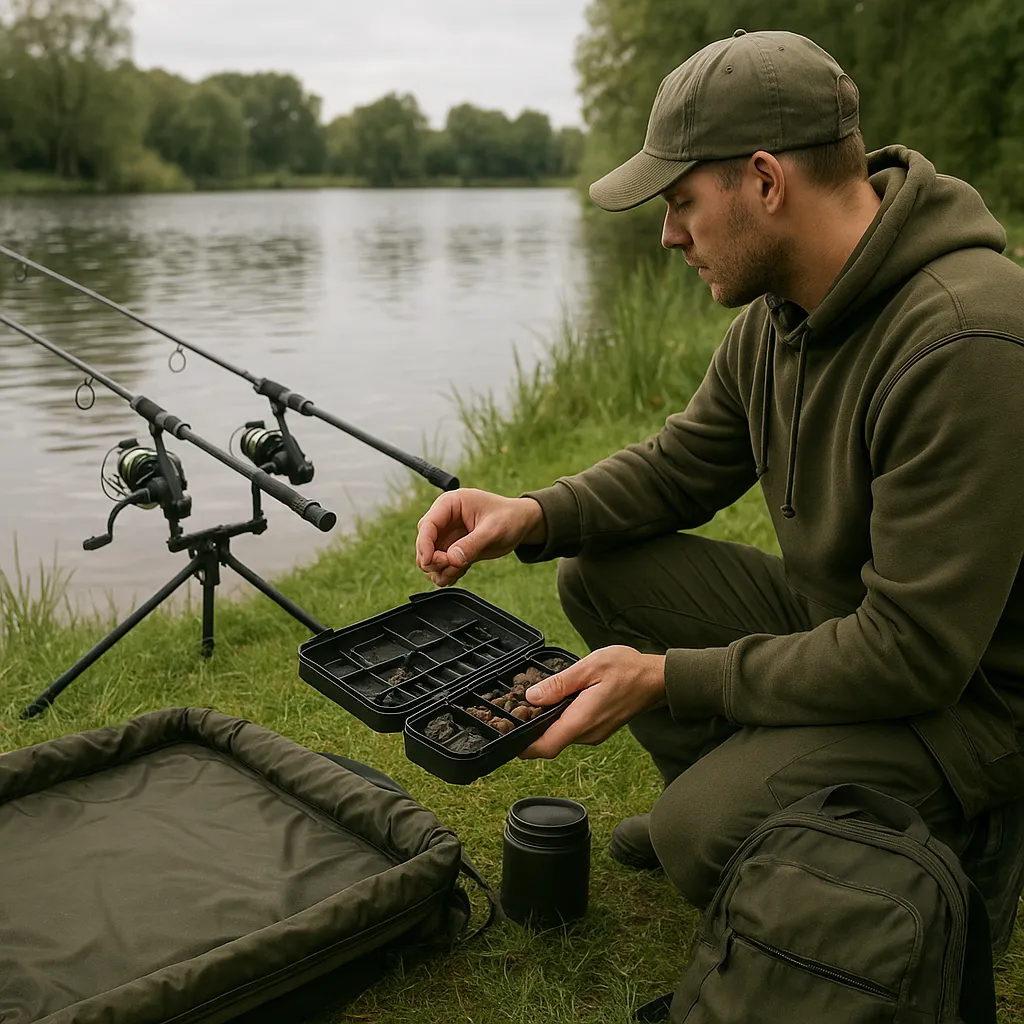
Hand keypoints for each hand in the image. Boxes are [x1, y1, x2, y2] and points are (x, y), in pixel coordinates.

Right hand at [415, 488, 545, 586]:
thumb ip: (472, 544)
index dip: (424, 545)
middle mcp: (445, 519)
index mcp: (450, 504)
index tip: (430, 562)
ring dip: (439, 570)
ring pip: (430, 557)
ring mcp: (448, 535)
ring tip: (458, 572)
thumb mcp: (493, 530)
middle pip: (424, 543)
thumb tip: (452, 559)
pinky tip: (460, 572)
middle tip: (452, 567)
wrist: (521, 524)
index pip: (427, 525)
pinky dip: (447, 573)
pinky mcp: (453, 549)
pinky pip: (441, 565)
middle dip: (433, 560)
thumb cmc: (509, 518)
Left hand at [519, 646, 665, 758]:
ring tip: (534, 701)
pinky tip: (558, 701)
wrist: (657, 679)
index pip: (545, 747)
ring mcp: (594, 733)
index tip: (507, 735)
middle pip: (549, 742)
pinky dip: (560, 720)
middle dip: (531, 730)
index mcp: (582, 721)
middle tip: (515, 709)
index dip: (522, 746)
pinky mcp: (598, 729)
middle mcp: (587, 734)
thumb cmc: (627, 669)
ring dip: (547, 723)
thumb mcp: (589, 667)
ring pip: (561, 736)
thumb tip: (532, 697)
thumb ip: (559, 684)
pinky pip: (573, 729)